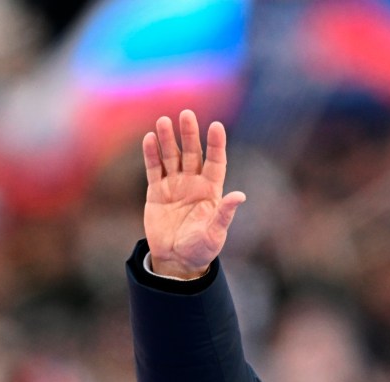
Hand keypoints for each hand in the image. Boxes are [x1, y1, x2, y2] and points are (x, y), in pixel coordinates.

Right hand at [142, 109, 246, 277]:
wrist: (177, 260)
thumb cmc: (201, 248)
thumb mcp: (215, 233)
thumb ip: (224, 213)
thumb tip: (239, 196)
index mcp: (212, 190)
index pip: (216, 162)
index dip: (216, 144)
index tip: (216, 126)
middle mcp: (194, 183)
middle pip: (192, 153)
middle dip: (189, 134)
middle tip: (186, 114)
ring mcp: (175, 185)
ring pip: (171, 157)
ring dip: (167, 139)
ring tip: (163, 121)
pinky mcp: (157, 192)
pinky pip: (154, 169)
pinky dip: (151, 154)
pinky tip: (149, 139)